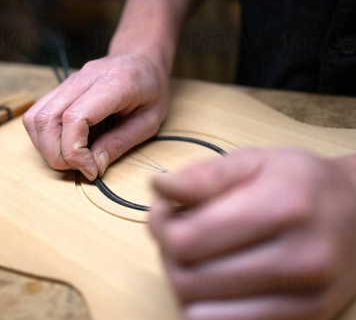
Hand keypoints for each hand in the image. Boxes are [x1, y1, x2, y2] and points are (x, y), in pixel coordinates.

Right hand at [22, 53, 169, 179]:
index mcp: (114, 82)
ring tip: (71, 159)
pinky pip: (38, 114)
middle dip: (56, 154)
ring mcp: (69, 81)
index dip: (75, 151)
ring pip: (36, 117)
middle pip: (48, 119)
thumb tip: (93, 167)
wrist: (141, 58)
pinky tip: (65, 146)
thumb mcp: (149, 121)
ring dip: (46, 147)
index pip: (75, 117)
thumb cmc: (151, 88)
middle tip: (80, 168)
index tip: (91, 169)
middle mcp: (85, 77)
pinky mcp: (60, 88)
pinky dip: (44, 137)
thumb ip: (120, 143)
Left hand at [149, 148, 355, 319]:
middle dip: (168, 255)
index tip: (162, 210)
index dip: (159, 226)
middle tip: (176, 232)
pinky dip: (207, 308)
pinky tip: (213, 281)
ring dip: (183, 283)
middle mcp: (300, 259)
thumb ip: (203, 175)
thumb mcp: (252, 161)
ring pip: (202, 313)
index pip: (187, 241)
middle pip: (189, 281)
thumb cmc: (298, 180)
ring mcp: (307, 298)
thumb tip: (158, 186)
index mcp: (281, 208)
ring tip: (195, 256)